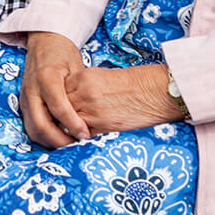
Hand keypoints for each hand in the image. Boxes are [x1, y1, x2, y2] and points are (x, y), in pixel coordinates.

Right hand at [19, 32, 91, 147]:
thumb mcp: (76, 67)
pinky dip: (43, 135)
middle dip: (59, 140)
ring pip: (32, 129)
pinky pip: (30, 125)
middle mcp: (31, 90)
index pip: (58, 108)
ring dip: (50, 141)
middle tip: (77, 145)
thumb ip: (79, 91)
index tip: (86, 134)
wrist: (43, 41)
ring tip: (69, 144)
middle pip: (40, 125)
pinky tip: (59, 136)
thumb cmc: (63, 53)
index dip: (72, 124)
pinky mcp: (23, 103)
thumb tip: (91, 116)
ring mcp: (24, 97)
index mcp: (46, 78)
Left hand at [64, 62, 183, 134]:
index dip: (57, 100)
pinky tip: (81, 138)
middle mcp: (84, 93)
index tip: (58, 107)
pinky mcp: (103, 126)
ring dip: (66, 128)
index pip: (58, 91)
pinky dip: (80, 138)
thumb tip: (71, 98)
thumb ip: (84, 85)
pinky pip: (82, 135)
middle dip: (58, 115)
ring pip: (67, 123)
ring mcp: (92, 111)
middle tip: (58, 122)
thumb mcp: (104, 76)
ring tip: (66, 132)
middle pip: (59, 107)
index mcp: (84, 78)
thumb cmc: (135, 83)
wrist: (157, 91)